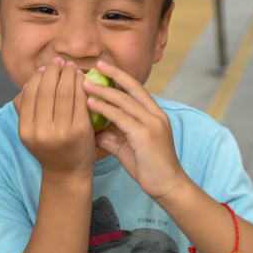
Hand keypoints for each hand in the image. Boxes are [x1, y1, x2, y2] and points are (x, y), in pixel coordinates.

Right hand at [14, 59, 95, 183]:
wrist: (67, 174)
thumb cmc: (49, 149)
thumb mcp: (30, 133)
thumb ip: (25, 109)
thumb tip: (29, 82)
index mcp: (26, 131)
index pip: (30, 95)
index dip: (38, 77)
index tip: (45, 67)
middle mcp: (42, 132)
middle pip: (47, 91)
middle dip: (54, 71)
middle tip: (59, 62)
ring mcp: (62, 132)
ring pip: (64, 93)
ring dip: (68, 75)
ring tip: (71, 67)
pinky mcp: (80, 131)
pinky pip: (80, 101)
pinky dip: (81, 86)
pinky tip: (81, 79)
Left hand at [83, 60, 186, 200]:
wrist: (168, 186)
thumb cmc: (150, 169)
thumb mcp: (128, 149)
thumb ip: (113, 139)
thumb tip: (95, 134)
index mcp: (155, 115)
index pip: (136, 90)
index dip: (120, 77)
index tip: (104, 68)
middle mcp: (155, 115)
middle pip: (132, 88)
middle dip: (113, 74)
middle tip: (95, 65)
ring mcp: (152, 124)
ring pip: (124, 100)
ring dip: (103, 90)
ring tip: (85, 84)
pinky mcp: (145, 135)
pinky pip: (121, 117)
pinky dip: (104, 108)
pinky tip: (90, 104)